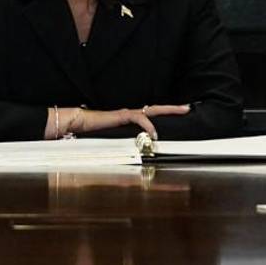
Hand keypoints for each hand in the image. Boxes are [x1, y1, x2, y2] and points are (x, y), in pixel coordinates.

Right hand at [67, 104, 189, 139]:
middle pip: (157, 109)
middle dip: (173, 109)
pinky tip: (154, 133)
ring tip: (181, 111)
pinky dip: (148, 125)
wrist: (77, 123)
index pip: (152, 115)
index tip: (179, 115)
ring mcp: (127, 114)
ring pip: (152, 110)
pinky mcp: (121, 116)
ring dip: (168, 111)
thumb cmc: (93, 132)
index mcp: (131, 119)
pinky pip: (139, 118)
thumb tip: (136, 156)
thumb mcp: (113, 140)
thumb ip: (125, 144)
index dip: (166, 114)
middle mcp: (132, 114)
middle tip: (188, 107)